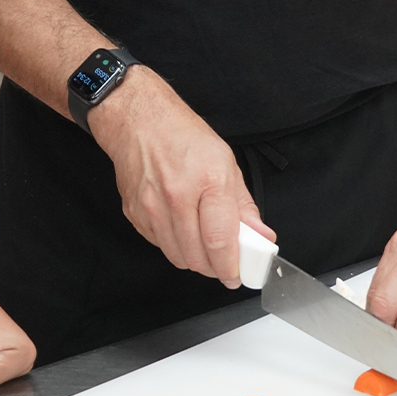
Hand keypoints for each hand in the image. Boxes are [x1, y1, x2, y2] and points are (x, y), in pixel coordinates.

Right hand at [88, 66, 275, 287]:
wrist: (139, 120)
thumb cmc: (182, 135)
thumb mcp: (225, 162)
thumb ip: (244, 205)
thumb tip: (261, 237)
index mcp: (207, 180)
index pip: (220, 242)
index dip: (231, 267)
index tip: (237, 275)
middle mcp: (177, 196)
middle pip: (198, 257)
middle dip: (214, 266)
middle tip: (221, 259)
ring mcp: (151, 206)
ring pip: (177, 257)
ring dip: (193, 258)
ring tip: (200, 241)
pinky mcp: (135, 212)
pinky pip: (158, 245)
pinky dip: (172, 244)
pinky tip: (178, 225)